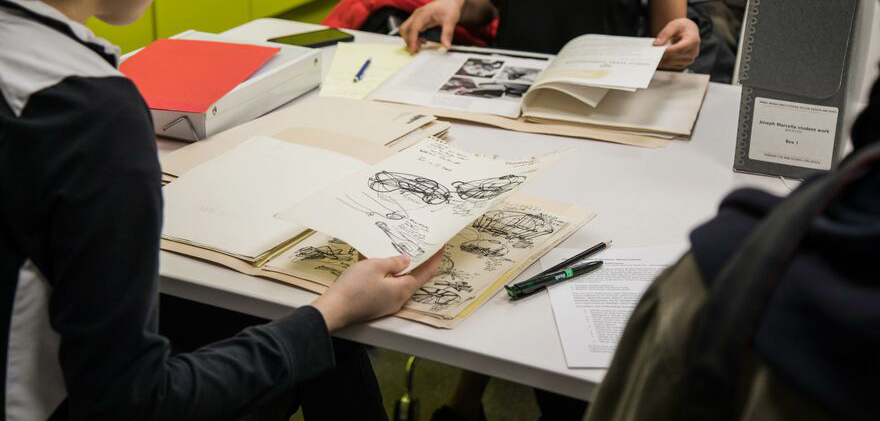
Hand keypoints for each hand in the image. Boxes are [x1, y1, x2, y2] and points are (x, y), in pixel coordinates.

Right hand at [310, 251, 443, 330]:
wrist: (333, 309)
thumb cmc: (354, 287)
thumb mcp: (375, 266)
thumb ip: (393, 262)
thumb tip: (406, 260)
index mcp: (403, 289)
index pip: (427, 272)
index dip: (435, 258)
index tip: (441, 246)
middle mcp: (399, 299)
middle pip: (414, 277)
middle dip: (419, 261)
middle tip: (421, 244)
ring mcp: (387, 303)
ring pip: (399, 281)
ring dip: (401, 267)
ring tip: (399, 250)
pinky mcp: (375, 304)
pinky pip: (386, 286)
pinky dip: (387, 274)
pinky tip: (379, 263)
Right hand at [400, 0, 464, 52]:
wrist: (450, 1)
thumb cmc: (449, 7)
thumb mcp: (450, 20)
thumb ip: (447, 33)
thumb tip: (446, 46)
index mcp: (423, 14)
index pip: (413, 28)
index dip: (412, 40)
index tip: (414, 50)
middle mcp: (417, 15)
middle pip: (404, 28)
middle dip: (407, 40)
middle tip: (415, 50)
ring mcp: (417, 17)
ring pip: (406, 29)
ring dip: (410, 39)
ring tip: (420, 46)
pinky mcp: (419, 20)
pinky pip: (411, 29)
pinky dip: (413, 37)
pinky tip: (422, 41)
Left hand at [653, 18, 699, 69]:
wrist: (688, 31)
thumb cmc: (681, 27)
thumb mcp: (673, 25)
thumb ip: (665, 34)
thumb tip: (656, 45)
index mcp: (693, 41)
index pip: (678, 49)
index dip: (666, 51)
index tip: (655, 51)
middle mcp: (693, 52)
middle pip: (673, 57)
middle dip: (661, 55)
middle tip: (650, 53)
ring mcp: (689, 59)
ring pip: (671, 63)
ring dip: (661, 60)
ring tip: (653, 55)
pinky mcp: (684, 64)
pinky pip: (671, 66)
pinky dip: (663, 63)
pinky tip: (658, 58)